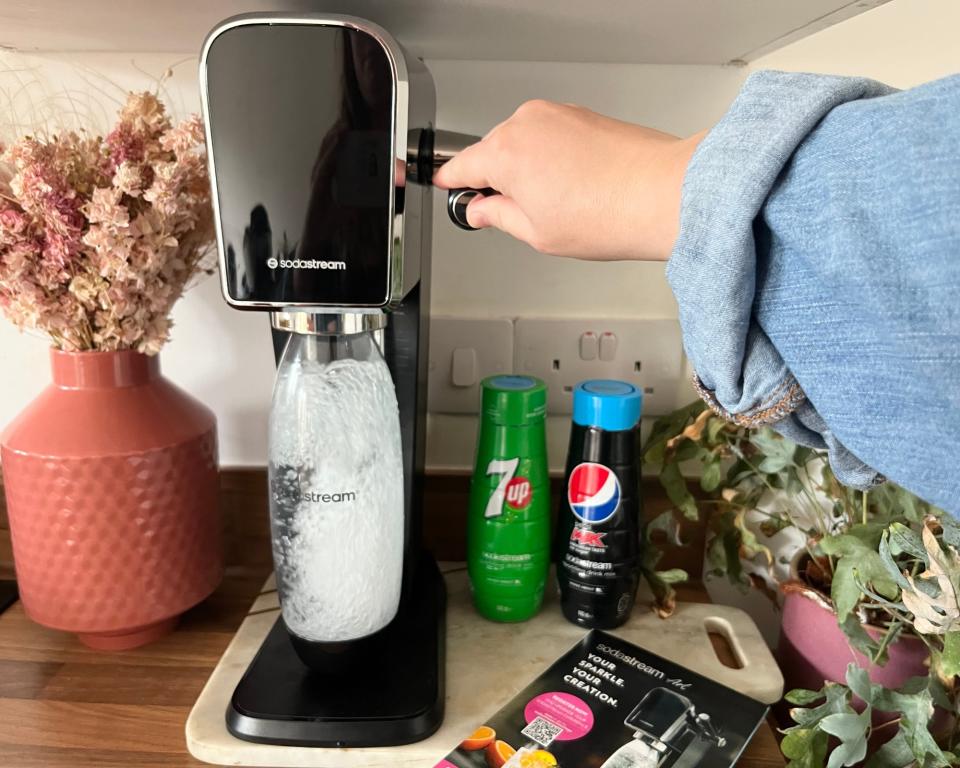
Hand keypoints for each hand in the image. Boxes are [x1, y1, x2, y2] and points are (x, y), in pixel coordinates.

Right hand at [433, 100, 704, 261]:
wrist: (663, 194)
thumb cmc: (608, 214)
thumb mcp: (536, 233)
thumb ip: (497, 216)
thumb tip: (482, 210)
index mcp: (505, 153)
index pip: (459, 165)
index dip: (451, 183)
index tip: (448, 188)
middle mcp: (527, 123)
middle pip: (492, 152)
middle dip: (498, 180)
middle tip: (518, 215)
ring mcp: (556, 114)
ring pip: (523, 143)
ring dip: (528, 169)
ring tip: (559, 204)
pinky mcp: (581, 113)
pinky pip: (550, 136)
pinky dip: (553, 158)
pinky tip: (575, 187)